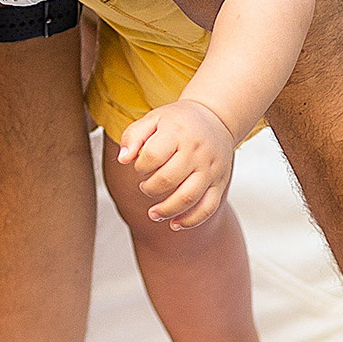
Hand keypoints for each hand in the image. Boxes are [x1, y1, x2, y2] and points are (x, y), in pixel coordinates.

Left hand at [114, 98, 237, 226]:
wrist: (216, 118)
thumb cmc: (179, 121)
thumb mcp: (153, 119)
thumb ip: (133, 136)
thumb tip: (122, 159)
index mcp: (177, 133)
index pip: (153, 156)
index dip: (140, 167)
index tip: (140, 168)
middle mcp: (197, 151)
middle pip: (168, 180)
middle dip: (150, 189)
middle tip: (145, 187)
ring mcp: (210, 168)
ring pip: (188, 197)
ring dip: (166, 210)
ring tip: (154, 213)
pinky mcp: (220, 182)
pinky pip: (208, 208)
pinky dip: (190, 220)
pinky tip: (175, 223)